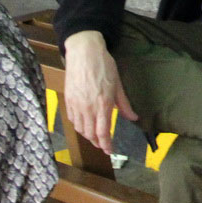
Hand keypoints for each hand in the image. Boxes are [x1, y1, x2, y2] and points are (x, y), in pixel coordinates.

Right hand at [63, 30, 138, 154]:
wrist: (83, 52)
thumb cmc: (104, 65)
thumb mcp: (117, 84)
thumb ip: (124, 104)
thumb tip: (133, 118)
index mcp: (102, 105)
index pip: (102, 133)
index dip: (106, 145)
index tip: (110, 150)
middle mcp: (88, 108)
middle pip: (90, 134)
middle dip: (97, 142)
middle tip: (104, 144)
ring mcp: (76, 104)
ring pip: (80, 129)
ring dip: (87, 136)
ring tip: (94, 136)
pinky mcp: (68, 100)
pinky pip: (72, 119)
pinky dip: (78, 126)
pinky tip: (83, 125)